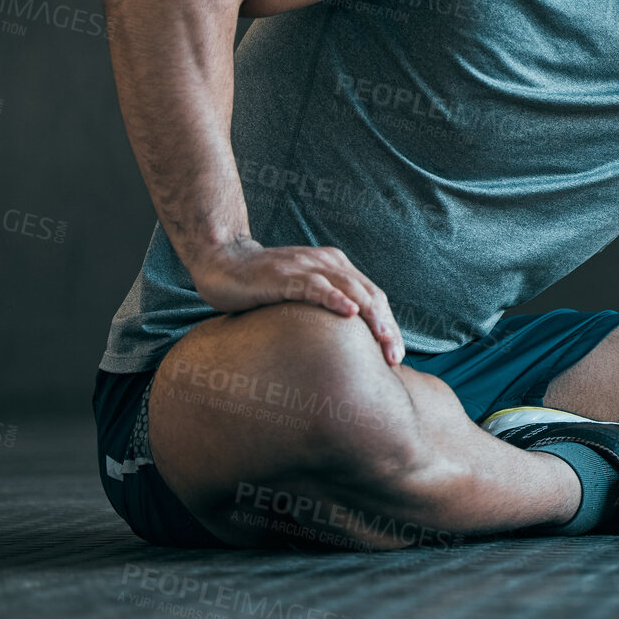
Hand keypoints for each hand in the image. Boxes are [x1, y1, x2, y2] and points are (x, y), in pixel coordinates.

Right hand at [189, 236, 405, 364]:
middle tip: (395, 357)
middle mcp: (329, 263)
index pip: (374, 297)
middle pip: (369, 295)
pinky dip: (334, 298)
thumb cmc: (263, 286)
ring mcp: (307, 267)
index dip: (388, 325)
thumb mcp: (302, 296)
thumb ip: (323, 311)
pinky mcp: (285, 274)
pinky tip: (348, 313)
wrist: (222, 261)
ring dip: (370, 315)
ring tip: (383, 339)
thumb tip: (345, 350)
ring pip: (350, 289)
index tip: (396, 356)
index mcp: (338, 268)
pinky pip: (315, 286)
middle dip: (385, 326)